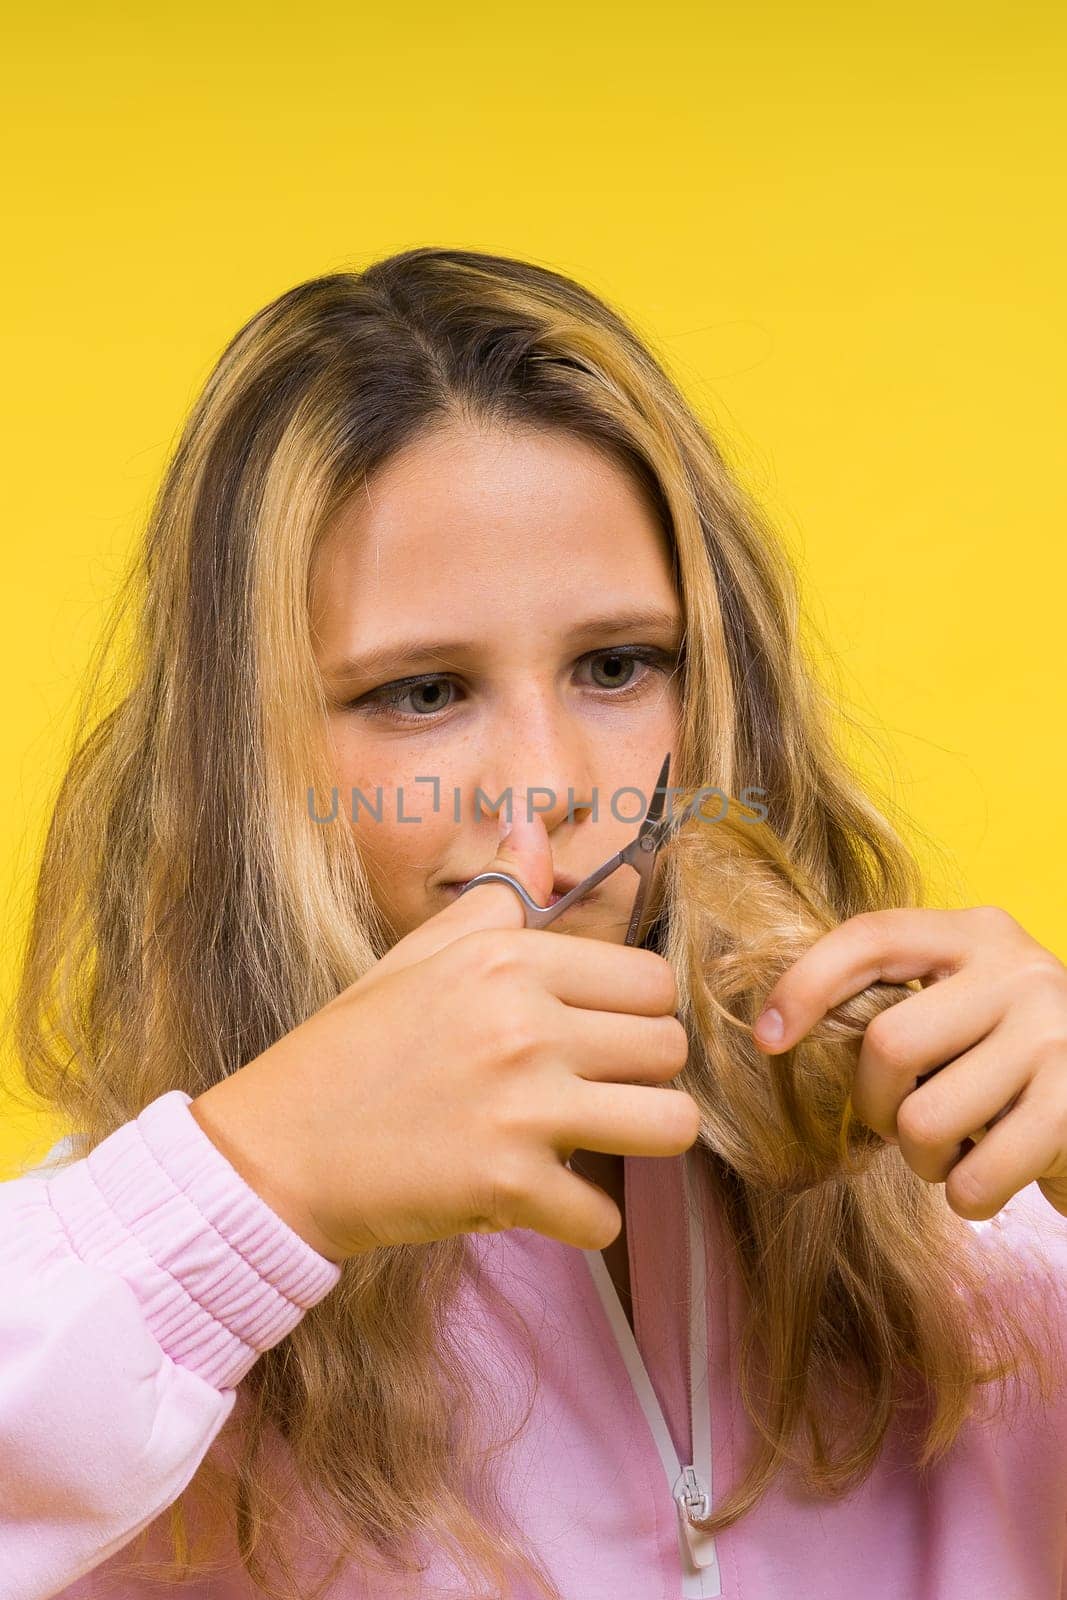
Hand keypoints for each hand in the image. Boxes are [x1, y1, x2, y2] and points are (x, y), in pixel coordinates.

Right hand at [191, 798, 696, 1261]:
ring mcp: (521, 1106)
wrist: (275, 1151)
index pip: (652, 979)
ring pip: (672, 1125)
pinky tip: (539, 1201)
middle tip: (594, 1091)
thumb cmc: (347, 1051)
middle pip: (670, 1048)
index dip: (637, 1012)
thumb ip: (495, 897)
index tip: (603, 1036)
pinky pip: (605, 1216)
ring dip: (640, 1142)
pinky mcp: (507, 1184)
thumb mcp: (415, 955)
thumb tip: (533, 828)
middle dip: (644, 1075)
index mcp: (508, 960)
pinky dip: (580, 1221)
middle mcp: (525, 1024)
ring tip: (593, 1141)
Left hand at [750, 906, 1066, 1221]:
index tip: (767, 1039)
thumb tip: (783, 1033)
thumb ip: (899, 1003)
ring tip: (958, 1148)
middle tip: (905, 1122)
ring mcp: (1054, 1035)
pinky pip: (975, 1178)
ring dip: (924, 1160)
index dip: (806, 984)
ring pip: (925, 1120)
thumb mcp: (963, 1006)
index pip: (871, 938)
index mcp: (974, 934)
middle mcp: (1018, 970)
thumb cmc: (1012, 1061)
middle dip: (878, 1105)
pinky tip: (992, 1174)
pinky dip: (967, 1196)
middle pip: (888, 1044)